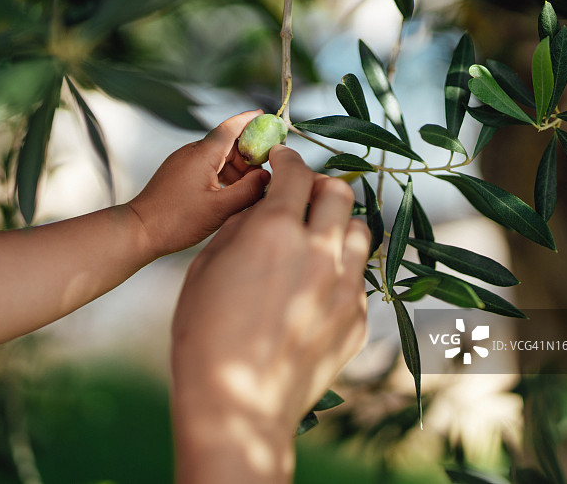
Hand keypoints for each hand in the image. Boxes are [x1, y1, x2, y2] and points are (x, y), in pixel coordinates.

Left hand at [127, 110, 270, 258]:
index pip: (231, 128)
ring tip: (250, 191)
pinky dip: (223, 176)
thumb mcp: (220, 208)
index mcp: (202, 154)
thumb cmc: (175, 220)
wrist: (139, 231)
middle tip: (266, 173)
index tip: (267, 118)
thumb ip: (248, 191)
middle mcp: (191, 153)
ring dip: (237, 170)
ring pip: (218, 158)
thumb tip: (266, 177)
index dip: (251, 121)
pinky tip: (230, 195)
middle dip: (249, 156)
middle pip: (228, 144)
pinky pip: (207, 168)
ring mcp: (183, 163)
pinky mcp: (179, 175)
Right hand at [170, 145, 370, 482]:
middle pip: (339, 194)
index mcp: (275, 232)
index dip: (288, 159)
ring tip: (316, 240)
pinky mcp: (358, 320)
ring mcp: (346, 288)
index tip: (283, 160)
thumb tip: (260, 209)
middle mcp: (320, 252)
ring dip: (339, 225)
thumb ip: (239, 228)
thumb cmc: (205, 336)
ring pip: (361, 232)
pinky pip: (360, 279)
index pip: (296, 173)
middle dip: (320, 185)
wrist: (236, 406)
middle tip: (303, 194)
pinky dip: (342, 271)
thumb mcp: (206, 269)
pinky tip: (316, 289)